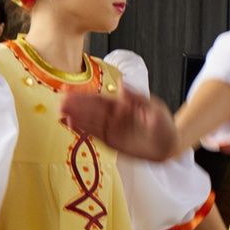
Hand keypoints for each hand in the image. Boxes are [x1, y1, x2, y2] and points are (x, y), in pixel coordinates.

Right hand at [60, 88, 178, 158]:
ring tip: (61, 113)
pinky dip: (83, 129)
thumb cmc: (164, 124)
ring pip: (90, 121)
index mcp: (122, 105)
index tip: (68, 90)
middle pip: (91, 110)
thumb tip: (121, 84)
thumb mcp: (154, 108)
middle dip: (76, 105)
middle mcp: (114, 116)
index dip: (84, 95)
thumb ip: (137, 98)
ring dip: (76, 117)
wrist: (169, 144)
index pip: (99, 99)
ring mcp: (112, 128)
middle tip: (60, 102)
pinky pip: (95, 134)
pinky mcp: (112, 141)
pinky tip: (71, 124)